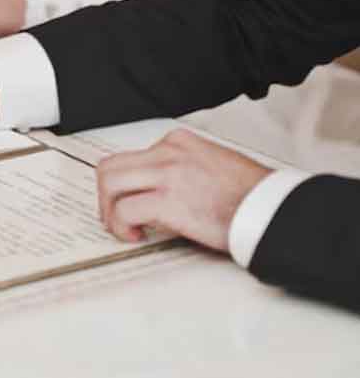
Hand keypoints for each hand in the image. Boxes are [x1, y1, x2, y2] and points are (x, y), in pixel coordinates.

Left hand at [96, 129, 272, 251]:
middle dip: (106, 195)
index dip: (124, 184)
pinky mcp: (168, 200)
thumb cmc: (250, 195)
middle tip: (115, 216)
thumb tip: (155, 188)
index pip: (131, 156)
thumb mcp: (210, 164)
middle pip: (110, 166)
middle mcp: (169, 153)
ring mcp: (167, 174)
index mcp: (179, 142)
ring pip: (109, 183)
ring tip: (123, 227)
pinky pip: (124, 210)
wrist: (271, 209)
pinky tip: (135, 235)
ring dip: (109, 210)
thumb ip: (180, 168)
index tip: (126, 200)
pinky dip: (121, 226)